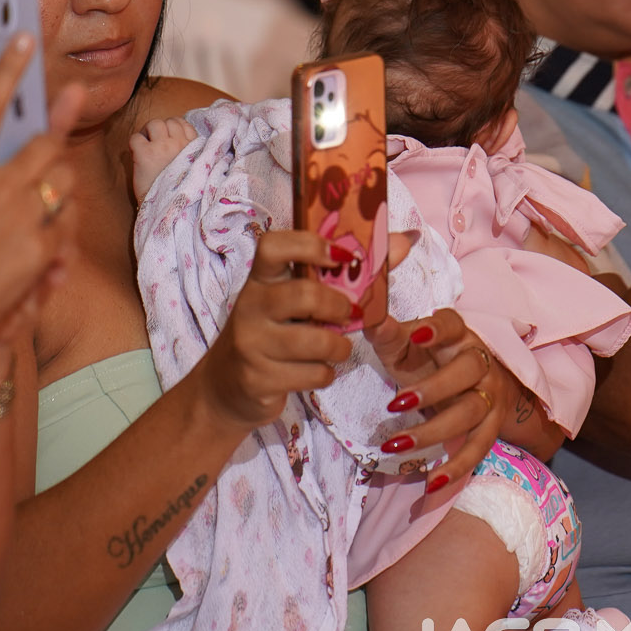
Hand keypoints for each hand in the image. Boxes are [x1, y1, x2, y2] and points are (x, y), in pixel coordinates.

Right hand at [0, 34, 83, 359]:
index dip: (8, 70)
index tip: (26, 39)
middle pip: (45, 142)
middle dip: (62, 117)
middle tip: (74, 96)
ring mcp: (21, 218)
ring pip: (63, 181)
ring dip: (59, 182)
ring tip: (47, 192)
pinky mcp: (40, 252)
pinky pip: (64, 227)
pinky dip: (58, 230)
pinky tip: (46, 244)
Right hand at [197, 229, 354, 431]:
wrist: (225, 389)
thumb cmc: (272, 334)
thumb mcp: (295, 302)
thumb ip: (346, 274)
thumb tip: (405, 241)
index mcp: (260, 280)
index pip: (273, 246)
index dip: (311, 245)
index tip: (342, 257)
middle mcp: (250, 307)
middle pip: (304, 294)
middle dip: (338, 306)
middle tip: (348, 314)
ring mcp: (251, 344)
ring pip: (314, 341)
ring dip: (339, 348)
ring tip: (337, 348)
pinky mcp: (257, 379)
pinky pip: (312, 374)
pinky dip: (325, 374)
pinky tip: (316, 371)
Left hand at [364, 308, 510, 501]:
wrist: (478, 384)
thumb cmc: (430, 359)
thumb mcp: (406, 345)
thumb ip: (387, 332)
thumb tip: (365, 313)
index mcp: (457, 334)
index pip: (452, 324)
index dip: (437, 329)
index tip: (416, 333)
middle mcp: (480, 361)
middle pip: (469, 370)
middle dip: (435, 387)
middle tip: (397, 403)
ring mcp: (489, 396)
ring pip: (471, 412)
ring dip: (434, 431)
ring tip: (395, 446)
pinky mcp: (491, 427)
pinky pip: (479, 449)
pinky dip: (458, 468)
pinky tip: (432, 483)